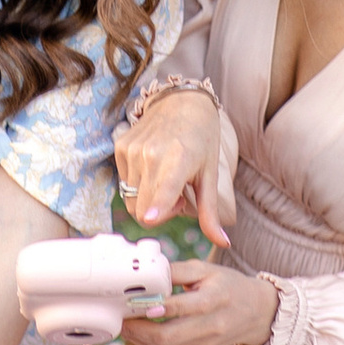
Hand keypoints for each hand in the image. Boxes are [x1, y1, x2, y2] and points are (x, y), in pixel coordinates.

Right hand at [116, 87, 236, 246]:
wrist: (182, 101)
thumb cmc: (201, 138)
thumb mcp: (209, 175)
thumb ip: (210, 213)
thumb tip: (223, 243)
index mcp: (176, 161)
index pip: (159, 194)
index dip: (155, 212)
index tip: (152, 219)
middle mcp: (150, 155)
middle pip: (141, 210)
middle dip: (159, 213)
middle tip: (177, 196)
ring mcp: (132, 150)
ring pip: (131, 200)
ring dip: (148, 198)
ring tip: (166, 180)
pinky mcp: (120, 147)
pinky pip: (123, 183)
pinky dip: (138, 184)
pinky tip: (154, 168)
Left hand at [119, 252, 275, 344]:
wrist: (258, 312)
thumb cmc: (229, 286)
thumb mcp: (207, 270)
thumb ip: (176, 271)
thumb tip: (147, 270)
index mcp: (212, 299)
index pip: (177, 307)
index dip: (150, 308)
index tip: (129, 302)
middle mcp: (210, 325)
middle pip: (168, 336)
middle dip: (138, 331)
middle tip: (120, 320)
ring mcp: (206, 341)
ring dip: (141, 338)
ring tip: (124, 325)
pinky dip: (152, 343)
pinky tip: (139, 332)